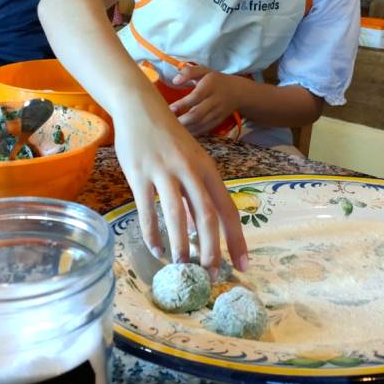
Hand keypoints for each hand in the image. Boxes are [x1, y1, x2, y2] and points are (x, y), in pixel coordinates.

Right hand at [111, 94, 247, 275]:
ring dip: (181, 244)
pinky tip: (155, 249)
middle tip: (211, 275)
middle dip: (212, 249)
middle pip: (207, 215)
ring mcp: (164, 171)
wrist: (140, 108)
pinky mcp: (139, 174)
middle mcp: (189, 170)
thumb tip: (198, 230)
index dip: (237, 239)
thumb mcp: (190, 161)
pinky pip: (146, 209)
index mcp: (207, 168)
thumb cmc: (168, 137)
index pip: (228, 209)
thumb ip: (195, 193)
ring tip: (182, 266)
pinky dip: (152, 233)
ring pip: (177, 214)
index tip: (244, 265)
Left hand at [169, 64, 242, 134]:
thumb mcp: (204, 71)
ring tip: (173, 129)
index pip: (196, 96)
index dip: (183, 104)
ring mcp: (217, 113)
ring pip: (200, 124)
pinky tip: (183, 132)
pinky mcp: (218, 121)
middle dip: (183, 120)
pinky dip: (193, 132)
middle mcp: (215, 100)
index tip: (170, 108)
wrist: (237, 92)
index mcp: (211, 86)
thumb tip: (175, 80)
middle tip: (169, 122)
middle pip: (198, 114)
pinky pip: (204, 129)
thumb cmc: (215, 80)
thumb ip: (189, 72)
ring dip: (186, 128)